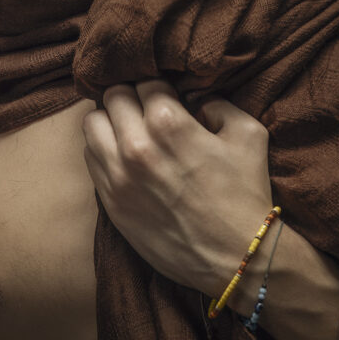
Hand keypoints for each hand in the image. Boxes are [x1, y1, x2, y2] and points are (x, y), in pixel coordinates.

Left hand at [82, 79, 274, 300]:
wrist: (238, 258)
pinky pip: (90, 158)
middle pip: (112, 96)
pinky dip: (103, 150)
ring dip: (110, 120)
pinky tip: (124, 156)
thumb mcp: (248, 134)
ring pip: (91, 124)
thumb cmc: (246, 194)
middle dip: (131, 97)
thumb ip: (218, 104)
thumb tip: (196, 99)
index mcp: (168, 123)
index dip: (159, 87)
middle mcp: (135, 146)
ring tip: (129, 129)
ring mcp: (118, 176)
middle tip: (146, 109)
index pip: (145, 81)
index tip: (167, 97)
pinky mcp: (110, 202)